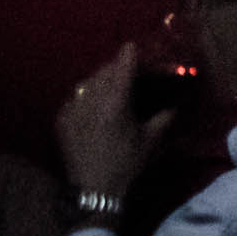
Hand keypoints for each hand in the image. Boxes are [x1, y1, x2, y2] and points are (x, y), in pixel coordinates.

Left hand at [56, 43, 172, 201]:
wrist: (94, 189)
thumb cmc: (126, 164)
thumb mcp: (149, 141)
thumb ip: (163, 119)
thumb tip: (174, 106)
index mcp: (116, 104)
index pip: (122, 68)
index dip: (128, 54)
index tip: (132, 46)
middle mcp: (93, 102)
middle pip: (103, 72)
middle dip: (114, 67)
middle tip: (125, 70)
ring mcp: (74, 110)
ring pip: (86, 83)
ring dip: (98, 80)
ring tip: (107, 86)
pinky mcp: (62, 120)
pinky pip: (74, 98)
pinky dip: (84, 96)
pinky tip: (91, 105)